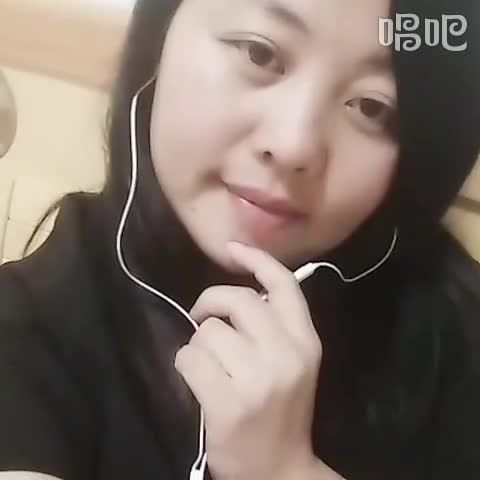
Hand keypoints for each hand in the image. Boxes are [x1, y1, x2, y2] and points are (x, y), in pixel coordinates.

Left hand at [174, 241, 324, 479]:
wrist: (278, 470)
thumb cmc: (282, 410)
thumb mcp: (294, 363)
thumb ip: (276, 326)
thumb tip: (242, 289)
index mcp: (306, 342)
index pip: (284, 286)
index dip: (257, 260)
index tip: (232, 249)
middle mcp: (287, 355)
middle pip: (237, 300)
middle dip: (210, 301)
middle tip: (202, 315)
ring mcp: (258, 380)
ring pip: (207, 330)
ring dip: (200, 344)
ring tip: (211, 366)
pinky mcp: (228, 403)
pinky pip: (189, 357)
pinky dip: (185, 364)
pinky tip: (199, 382)